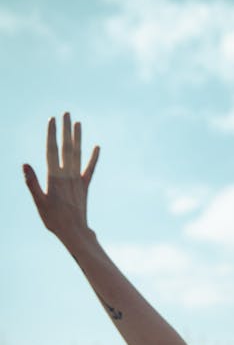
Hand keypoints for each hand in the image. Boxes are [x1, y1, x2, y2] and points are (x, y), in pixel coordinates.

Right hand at [23, 112, 99, 245]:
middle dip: (66, 130)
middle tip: (66, 113)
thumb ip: (32, 182)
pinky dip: (94, 158)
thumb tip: (25, 163)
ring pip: (78, 154)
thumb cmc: (53, 219)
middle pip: (67, 148)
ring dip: (78, 138)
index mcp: (54, 177)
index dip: (52, 134)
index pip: (52, 151)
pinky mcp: (85, 186)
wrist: (74, 231)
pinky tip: (97, 147)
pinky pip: (90, 169)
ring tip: (78, 123)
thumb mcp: (39, 202)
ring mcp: (78, 180)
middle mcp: (68, 175)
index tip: (51, 120)